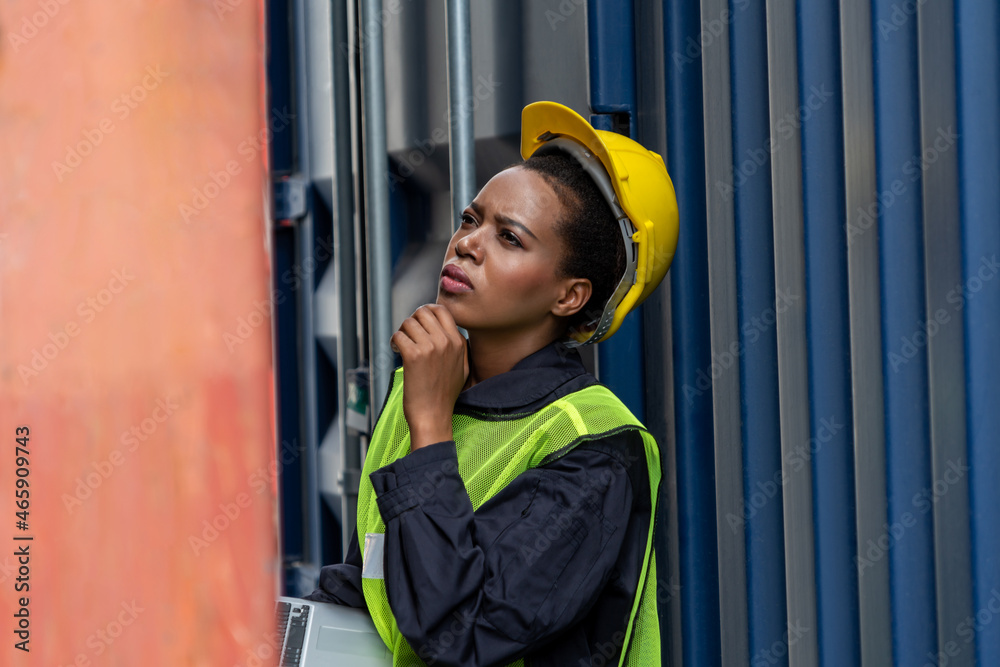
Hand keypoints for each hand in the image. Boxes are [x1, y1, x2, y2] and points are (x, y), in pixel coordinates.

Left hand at [390, 304, 468, 449]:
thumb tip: (448, 330)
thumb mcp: (462, 368)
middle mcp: (445, 341)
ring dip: (401, 332)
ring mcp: (430, 347)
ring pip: (408, 323)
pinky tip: (396, 352)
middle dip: (412, 320)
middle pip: (423, 312)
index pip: (441, 310)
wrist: (433, 416)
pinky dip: (394, 342)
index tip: (419, 323)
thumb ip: (458, 347)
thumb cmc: (444, 395)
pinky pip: (398, 336)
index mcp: (458, 342)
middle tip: (408, 334)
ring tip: (401, 345)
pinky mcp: (413, 356)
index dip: (426, 312)